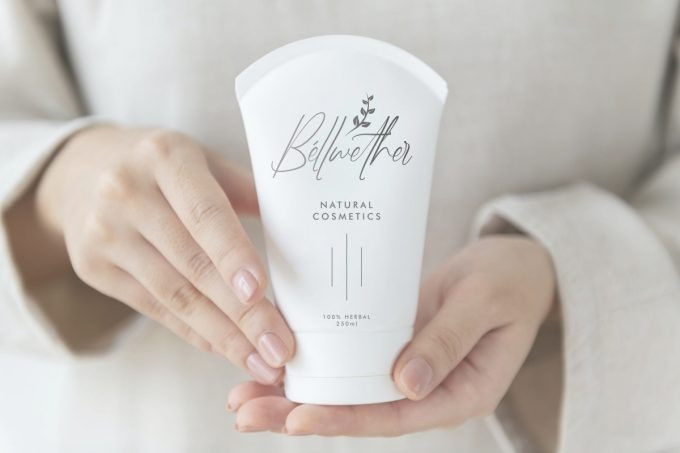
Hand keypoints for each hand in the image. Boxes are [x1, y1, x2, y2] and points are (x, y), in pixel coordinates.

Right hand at [36, 125, 293, 383]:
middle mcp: (128, 193)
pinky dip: (194, 332)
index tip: (259, 292)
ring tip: (260, 361)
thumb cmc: (160, 165)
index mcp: (165, 157)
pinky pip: (153, 307)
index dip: (232, 255)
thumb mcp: (200, 158)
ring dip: (222, 335)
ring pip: (174, 295)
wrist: (80, 170)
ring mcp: (106, 233)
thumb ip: (244, 189)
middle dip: (242, 314)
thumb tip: (299, 228)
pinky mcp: (93, 267)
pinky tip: (225, 348)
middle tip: (279, 348)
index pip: (204, 214)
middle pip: (193, 264)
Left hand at [227, 235, 554, 434]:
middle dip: (299, 413)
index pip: (395, 416)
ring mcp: (407, 368)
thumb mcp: (485, 302)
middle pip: (359, 411)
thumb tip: (406, 383)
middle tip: (244, 412)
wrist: (516, 267)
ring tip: (243, 395)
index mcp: (458, 393)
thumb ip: (449, 340)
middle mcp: (427, 389)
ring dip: (295, 392)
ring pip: (347, 390)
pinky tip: (277, 360)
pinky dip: (315, 362)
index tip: (297, 418)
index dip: (345, 419)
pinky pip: (350, 361)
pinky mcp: (392, 344)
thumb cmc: (510, 281)